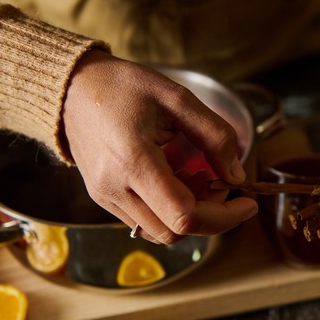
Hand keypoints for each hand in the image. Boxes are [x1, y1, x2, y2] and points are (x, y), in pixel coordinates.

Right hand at [62, 49, 257, 243]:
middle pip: (173, 232)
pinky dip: (168, 209)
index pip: (184, 216)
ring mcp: (105, 197)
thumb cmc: (124, 87)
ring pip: (159, 231)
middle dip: (210, 216)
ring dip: (189, 214)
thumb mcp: (178, 98)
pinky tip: (176, 177)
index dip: (224, 216)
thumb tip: (236, 174)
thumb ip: (214, 136)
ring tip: (198, 175)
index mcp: (133, 161)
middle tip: (223, 184)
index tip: (247, 202)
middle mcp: (114, 187)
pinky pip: (143, 220)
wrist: (73, 88)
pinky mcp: (102, 198)